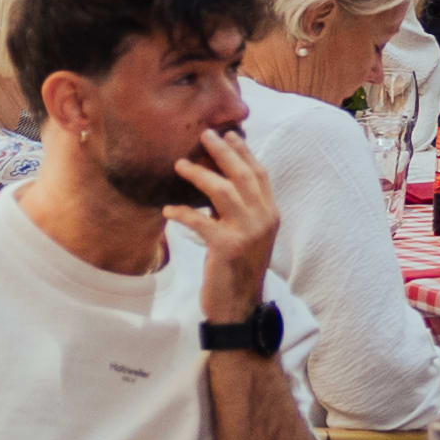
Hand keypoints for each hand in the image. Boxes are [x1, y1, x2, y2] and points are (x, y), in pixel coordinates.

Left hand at [171, 129, 284, 325]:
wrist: (239, 306)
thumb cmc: (238, 269)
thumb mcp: (246, 235)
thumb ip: (239, 210)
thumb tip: (218, 183)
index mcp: (270, 213)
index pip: (259, 174)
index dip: (244, 152)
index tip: (228, 134)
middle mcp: (264, 218)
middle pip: (244, 175)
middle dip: (223, 152)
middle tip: (205, 134)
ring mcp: (248, 232)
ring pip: (224, 192)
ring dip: (200, 175)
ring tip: (180, 164)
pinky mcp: (228, 247)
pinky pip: (202, 222)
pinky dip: (184, 213)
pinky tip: (168, 210)